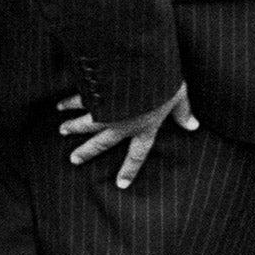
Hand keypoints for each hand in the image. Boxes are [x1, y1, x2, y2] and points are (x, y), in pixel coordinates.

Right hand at [57, 84, 197, 188]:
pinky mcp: (97, 95)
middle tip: (73, 160)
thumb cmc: (164, 84)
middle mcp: (122, 124)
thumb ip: (184, 112)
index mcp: (143, 127)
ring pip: (86, 123)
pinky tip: (60, 104)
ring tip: (61, 130)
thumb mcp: (178, 96)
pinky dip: (70, 101)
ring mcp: (107, 111)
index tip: (121, 184)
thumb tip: (194, 126)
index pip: (137, 154)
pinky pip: (81, 100)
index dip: (130, 170)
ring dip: (73, 127)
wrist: (141, 70)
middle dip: (87, 152)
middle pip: (101, 143)